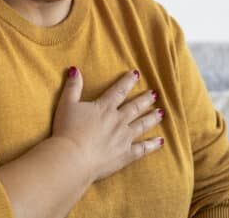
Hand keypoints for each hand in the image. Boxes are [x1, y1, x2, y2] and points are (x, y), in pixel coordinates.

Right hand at [51, 67, 164, 182]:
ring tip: (161, 112)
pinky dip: (152, 144)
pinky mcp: (125, 155)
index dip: (128, 81)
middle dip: (145, 99)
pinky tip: (160, 141)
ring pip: (142, 125)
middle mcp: (118, 120)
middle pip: (135, 107)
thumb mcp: (67, 104)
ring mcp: (124, 138)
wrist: (73, 157)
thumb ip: (73, 87)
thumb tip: (75, 70)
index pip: (119, 91)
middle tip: (154, 94)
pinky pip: (142, 148)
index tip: (136, 74)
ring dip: (152, 117)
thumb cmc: (67, 130)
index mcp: (104, 107)